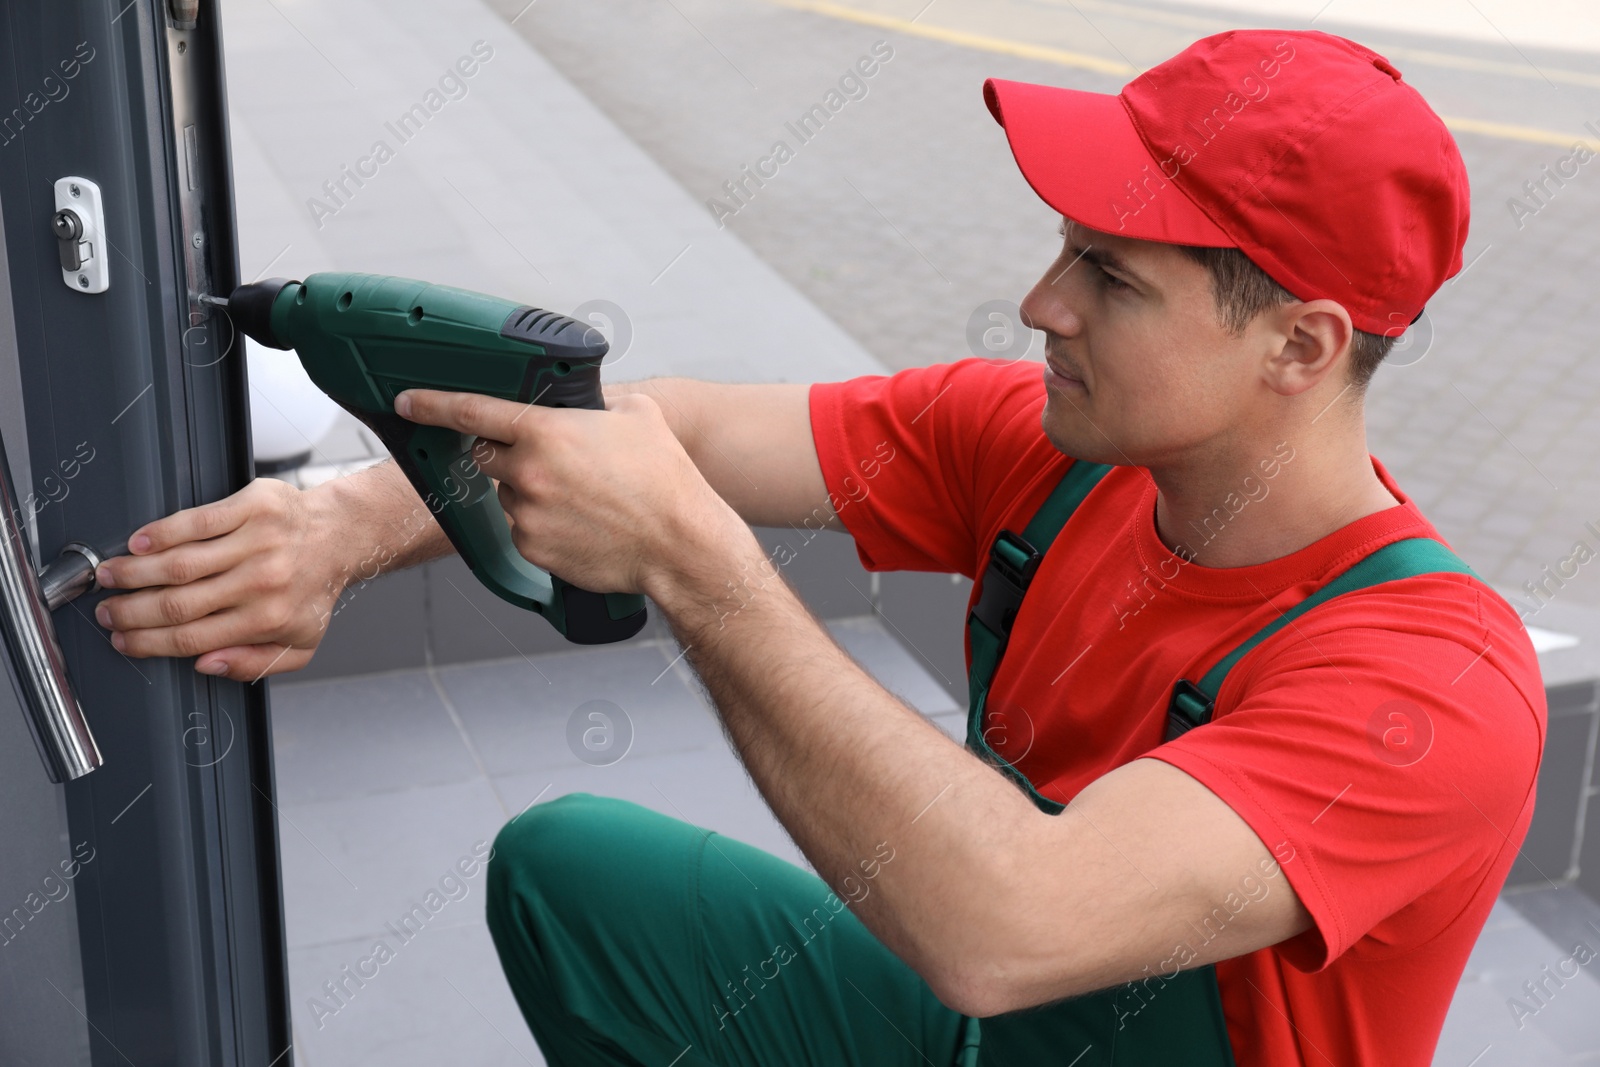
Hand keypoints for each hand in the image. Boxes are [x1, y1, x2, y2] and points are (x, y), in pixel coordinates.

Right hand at [93, 477, 350, 680]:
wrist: (338, 536)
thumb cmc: (312, 591)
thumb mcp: (298, 643)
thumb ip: (253, 663)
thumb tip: (205, 664)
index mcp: (269, 618)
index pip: (192, 637)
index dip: (149, 642)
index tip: (123, 641)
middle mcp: (262, 581)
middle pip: (178, 603)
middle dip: (131, 611)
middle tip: (107, 612)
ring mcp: (257, 542)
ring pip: (179, 562)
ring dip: (135, 572)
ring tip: (110, 577)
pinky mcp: (253, 507)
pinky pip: (196, 521)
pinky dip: (160, 533)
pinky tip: (137, 543)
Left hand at [393, 388, 744, 595]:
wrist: (680, 545)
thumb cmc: (665, 480)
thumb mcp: (637, 416)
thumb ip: (597, 405)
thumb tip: (586, 409)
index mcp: (546, 431)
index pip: (470, 411)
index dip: (432, 403)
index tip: (408, 401)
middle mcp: (528, 472)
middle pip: (485, 456)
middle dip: (505, 453)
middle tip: (548, 460)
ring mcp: (527, 514)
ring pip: (509, 494)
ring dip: (531, 492)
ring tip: (583, 499)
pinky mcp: (533, 549)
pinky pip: (524, 529)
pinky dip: (544, 524)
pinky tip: (581, 524)